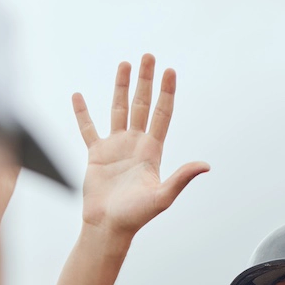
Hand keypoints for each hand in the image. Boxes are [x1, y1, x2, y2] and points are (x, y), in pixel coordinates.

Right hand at [73, 54, 208, 238]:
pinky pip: (88, 129)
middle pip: (141, 105)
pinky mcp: (96, 155)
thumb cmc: (136, 216)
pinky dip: (82, 113)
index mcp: (152, 152)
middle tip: (148, 56)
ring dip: (121, 87)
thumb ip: (182, 178)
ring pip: (118, 110)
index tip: (170, 71)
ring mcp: (116, 148)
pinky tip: (78, 96)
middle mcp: (135, 146)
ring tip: (124, 64)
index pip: (162, 115)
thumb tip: (205, 165)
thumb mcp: (162, 196)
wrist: (109, 227)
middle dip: (146, 81)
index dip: (167, 93)